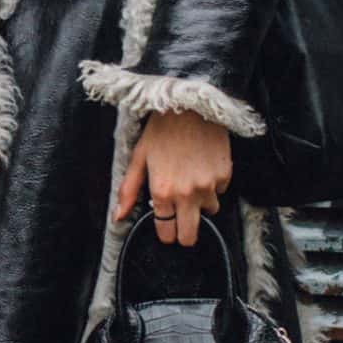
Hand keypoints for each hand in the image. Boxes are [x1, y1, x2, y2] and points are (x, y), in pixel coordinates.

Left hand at [116, 110, 232, 247]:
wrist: (190, 105)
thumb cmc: (160, 130)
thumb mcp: (139, 158)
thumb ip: (128, 191)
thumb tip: (118, 217)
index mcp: (163, 193)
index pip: (166, 233)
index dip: (165, 232)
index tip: (165, 226)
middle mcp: (187, 194)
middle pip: (189, 236)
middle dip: (184, 232)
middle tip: (180, 218)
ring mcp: (209, 186)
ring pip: (208, 211)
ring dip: (200, 203)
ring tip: (191, 181)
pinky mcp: (225, 175)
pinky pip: (220, 191)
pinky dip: (213, 185)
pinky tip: (202, 167)